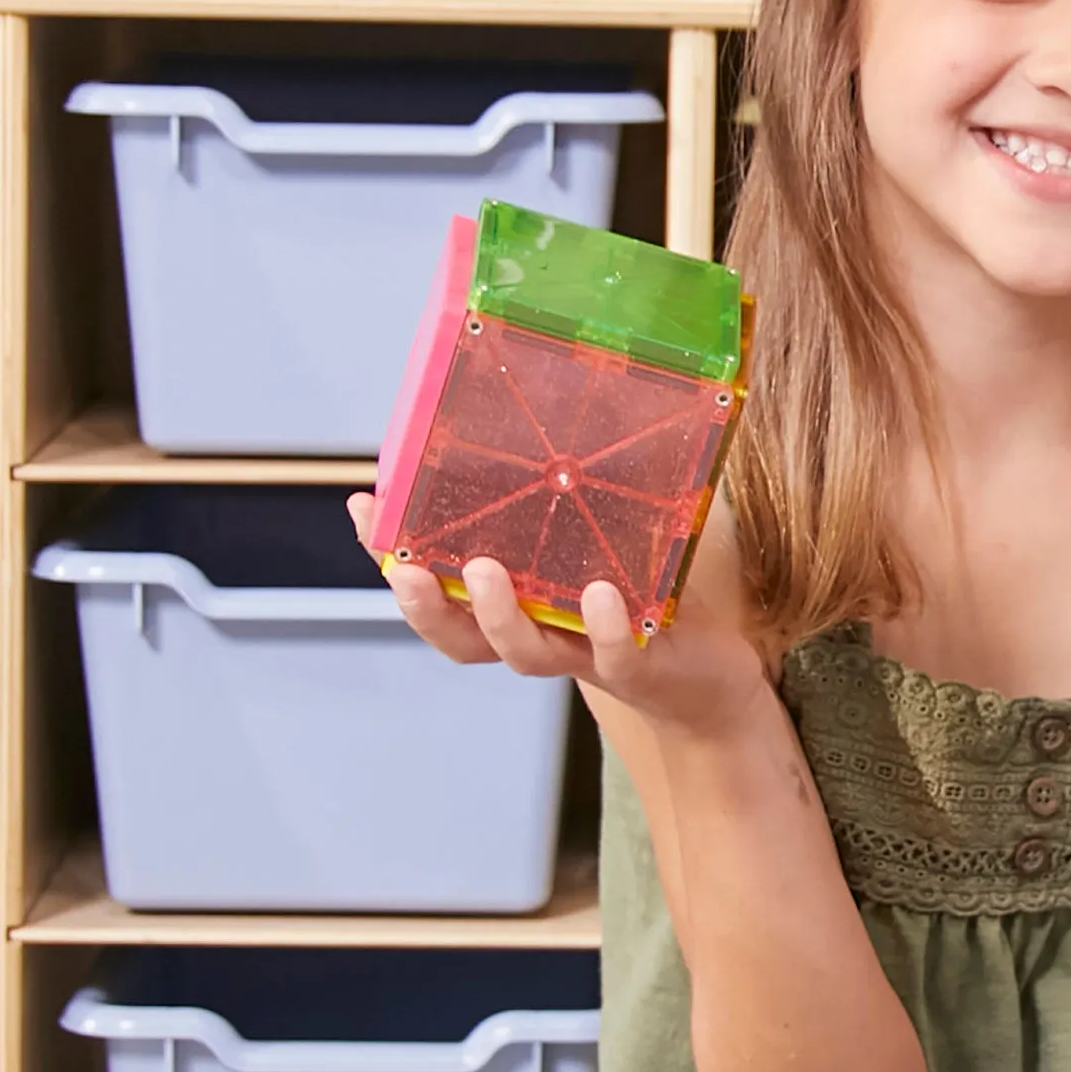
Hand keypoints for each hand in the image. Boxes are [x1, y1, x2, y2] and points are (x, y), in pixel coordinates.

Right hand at [342, 497, 767, 737]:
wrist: (707, 672)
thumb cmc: (640, 594)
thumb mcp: (595, 537)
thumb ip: (561, 494)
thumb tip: (538, 400)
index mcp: (511, 602)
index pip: (436, 587)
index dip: (391, 557)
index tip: (362, 509)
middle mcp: (534, 632)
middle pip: (459, 635)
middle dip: (427, 605)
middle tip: (408, 569)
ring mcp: (581, 652)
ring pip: (523, 651)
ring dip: (498, 615)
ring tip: (485, 572)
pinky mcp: (636, 663)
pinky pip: (614, 652)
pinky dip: (604, 628)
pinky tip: (600, 596)